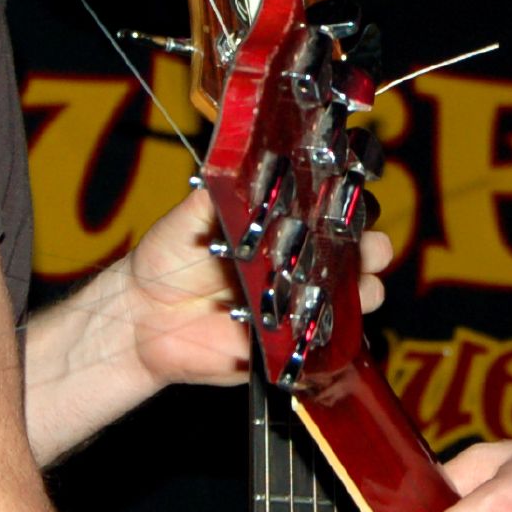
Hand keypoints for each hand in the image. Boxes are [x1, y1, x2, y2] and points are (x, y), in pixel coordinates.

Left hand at [126, 189, 390, 388]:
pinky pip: (319, 348)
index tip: (356, 204)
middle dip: (372, 252)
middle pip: (352, 257)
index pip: (328, 213)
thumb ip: (218, 195)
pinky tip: (329, 330)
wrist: (140, 318)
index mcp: (278, 229)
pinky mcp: (284, 348)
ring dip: (362, 295)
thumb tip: (240, 164)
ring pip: (346, 302)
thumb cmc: (166, 260)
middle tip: (371, 250)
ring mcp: (294, 307)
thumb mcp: (189, 218)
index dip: (349, 209)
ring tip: (359, 291)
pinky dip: (332, 341)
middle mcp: (294, 266)